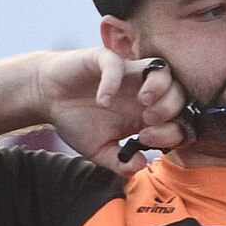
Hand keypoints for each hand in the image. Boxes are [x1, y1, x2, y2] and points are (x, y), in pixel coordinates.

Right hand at [34, 49, 189, 173]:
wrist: (47, 98)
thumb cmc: (77, 121)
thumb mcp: (99, 150)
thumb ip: (120, 162)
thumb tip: (142, 166)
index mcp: (148, 113)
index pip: (179, 119)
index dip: (173, 131)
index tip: (146, 140)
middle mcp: (143, 91)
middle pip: (179, 92)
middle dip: (171, 108)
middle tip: (148, 121)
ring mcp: (127, 73)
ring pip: (160, 69)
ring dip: (158, 87)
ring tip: (142, 103)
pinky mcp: (104, 60)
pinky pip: (118, 64)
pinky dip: (114, 81)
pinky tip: (103, 100)